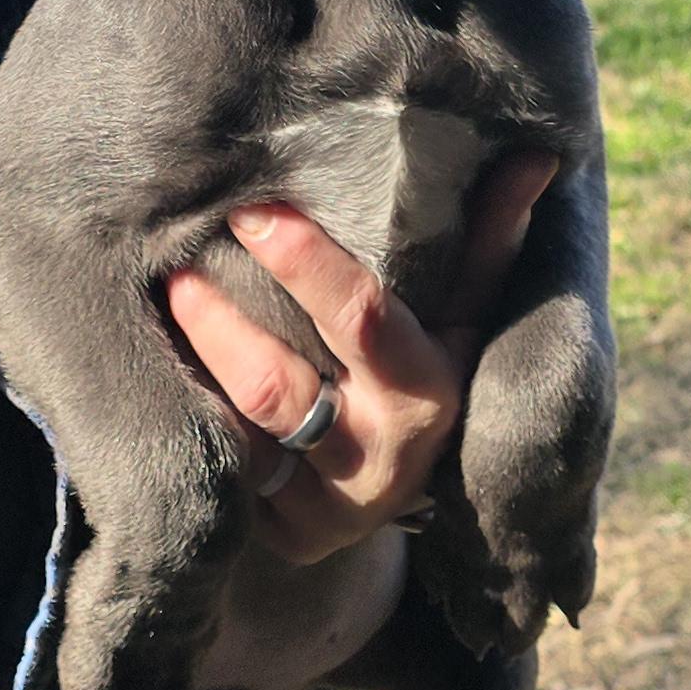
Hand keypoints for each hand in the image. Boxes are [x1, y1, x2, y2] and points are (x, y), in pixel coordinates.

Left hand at [166, 153, 557, 568]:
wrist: (398, 488)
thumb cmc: (427, 370)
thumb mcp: (464, 318)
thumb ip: (488, 240)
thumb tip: (536, 157)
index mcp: (429, 390)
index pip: (362, 318)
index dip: (305, 263)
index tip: (254, 209)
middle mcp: (378, 458)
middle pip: (278, 384)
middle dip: (219, 317)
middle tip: (179, 255)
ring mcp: (323, 505)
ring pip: (238, 427)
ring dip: (193, 356)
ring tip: (163, 292)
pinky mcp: (280, 532)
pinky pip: (220, 463)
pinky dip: (186, 405)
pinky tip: (154, 359)